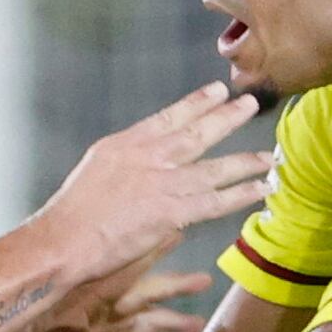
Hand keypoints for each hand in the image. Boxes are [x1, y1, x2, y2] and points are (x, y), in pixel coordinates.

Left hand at [0, 265, 203, 331]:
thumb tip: (148, 329)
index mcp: (81, 308)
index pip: (124, 271)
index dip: (151, 250)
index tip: (177, 228)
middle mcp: (84, 318)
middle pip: (137, 297)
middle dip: (172, 289)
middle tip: (205, 280)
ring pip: (130, 328)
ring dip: (162, 326)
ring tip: (194, 326)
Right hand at [37, 86, 272, 280]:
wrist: (63, 241)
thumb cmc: (71, 215)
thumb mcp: (96, 171)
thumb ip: (125, 163)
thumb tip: (146, 166)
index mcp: (126, 144)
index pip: (168, 117)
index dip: (197, 103)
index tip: (217, 90)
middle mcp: (148, 158)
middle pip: (196, 133)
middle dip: (227, 117)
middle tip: (251, 104)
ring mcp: (161, 184)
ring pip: (213, 168)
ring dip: (245, 161)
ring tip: (269, 155)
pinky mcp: (170, 213)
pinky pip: (214, 202)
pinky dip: (241, 195)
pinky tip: (261, 189)